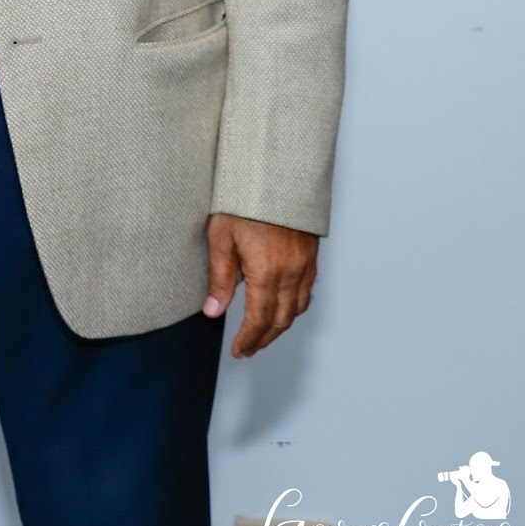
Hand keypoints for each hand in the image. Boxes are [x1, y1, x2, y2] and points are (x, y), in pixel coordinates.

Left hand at [205, 212, 318, 358]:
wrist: (275, 175)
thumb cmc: (245, 202)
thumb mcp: (221, 238)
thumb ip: (219, 278)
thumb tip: (214, 311)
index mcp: (267, 272)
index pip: (259, 319)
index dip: (249, 339)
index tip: (239, 350)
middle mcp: (291, 273)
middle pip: (281, 319)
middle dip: (264, 338)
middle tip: (248, 348)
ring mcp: (305, 266)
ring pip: (298, 308)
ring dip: (281, 326)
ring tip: (263, 334)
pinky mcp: (310, 257)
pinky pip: (307, 292)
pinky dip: (296, 307)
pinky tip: (284, 307)